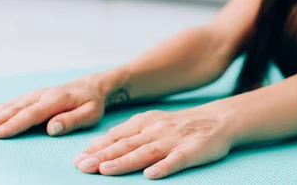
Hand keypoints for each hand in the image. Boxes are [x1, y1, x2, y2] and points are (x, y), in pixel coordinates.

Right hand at [0, 74, 112, 137]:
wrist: (91, 86)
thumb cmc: (92, 103)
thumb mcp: (91, 113)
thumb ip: (72, 120)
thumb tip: (52, 129)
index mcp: (56, 100)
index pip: (31, 114)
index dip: (13, 124)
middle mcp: (41, 95)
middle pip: (14, 109)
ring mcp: (34, 95)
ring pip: (8, 105)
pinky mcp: (30, 97)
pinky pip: (9, 103)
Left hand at [73, 106, 233, 178]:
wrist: (218, 119)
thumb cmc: (181, 125)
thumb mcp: (151, 122)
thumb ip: (125, 133)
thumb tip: (95, 143)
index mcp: (145, 123)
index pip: (117, 137)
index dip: (97, 148)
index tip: (77, 159)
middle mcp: (156, 130)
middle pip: (126, 145)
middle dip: (103, 156)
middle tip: (82, 166)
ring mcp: (174, 141)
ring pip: (146, 152)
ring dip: (125, 161)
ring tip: (105, 170)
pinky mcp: (193, 151)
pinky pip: (177, 160)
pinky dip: (164, 167)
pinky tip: (150, 175)